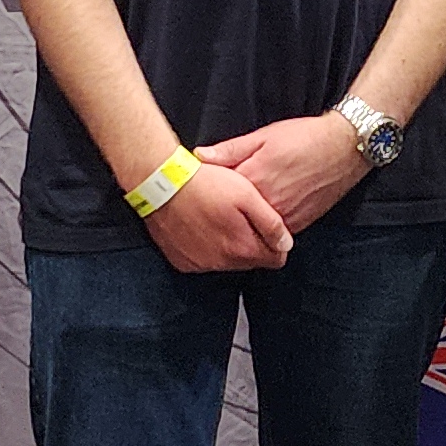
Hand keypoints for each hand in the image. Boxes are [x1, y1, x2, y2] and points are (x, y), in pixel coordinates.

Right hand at [144, 158, 292, 271]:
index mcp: (242, 248)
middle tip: (240, 215)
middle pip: (250, 261)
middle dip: (251, 242)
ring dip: (227, 244)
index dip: (276, 242)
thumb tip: (285, 244)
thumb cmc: (204, 183)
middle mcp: (221, 262)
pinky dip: (206, 246)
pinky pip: (203, 260)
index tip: (269, 227)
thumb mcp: (247, 194)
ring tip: (218, 216)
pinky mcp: (181, 260)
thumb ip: (271, 223)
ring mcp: (199, 264)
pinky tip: (202, 225)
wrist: (160, 182)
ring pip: (226, 261)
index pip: (275, 260)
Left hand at [205, 112, 368, 236]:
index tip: (199, 189)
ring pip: (253, 227)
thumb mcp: (263, 136)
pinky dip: (263, 228)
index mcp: (254, 179)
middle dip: (222, 210)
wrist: (345, 148)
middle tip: (209, 206)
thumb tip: (200, 156)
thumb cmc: (305, 138)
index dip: (208, 191)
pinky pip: (273, 233)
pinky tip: (257, 219)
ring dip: (243, 222)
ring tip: (232, 214)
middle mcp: (268, 203)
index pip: (219, 193)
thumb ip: (230, 150)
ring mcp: (284, 217)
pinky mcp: (298, 225)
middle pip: (234, 215)